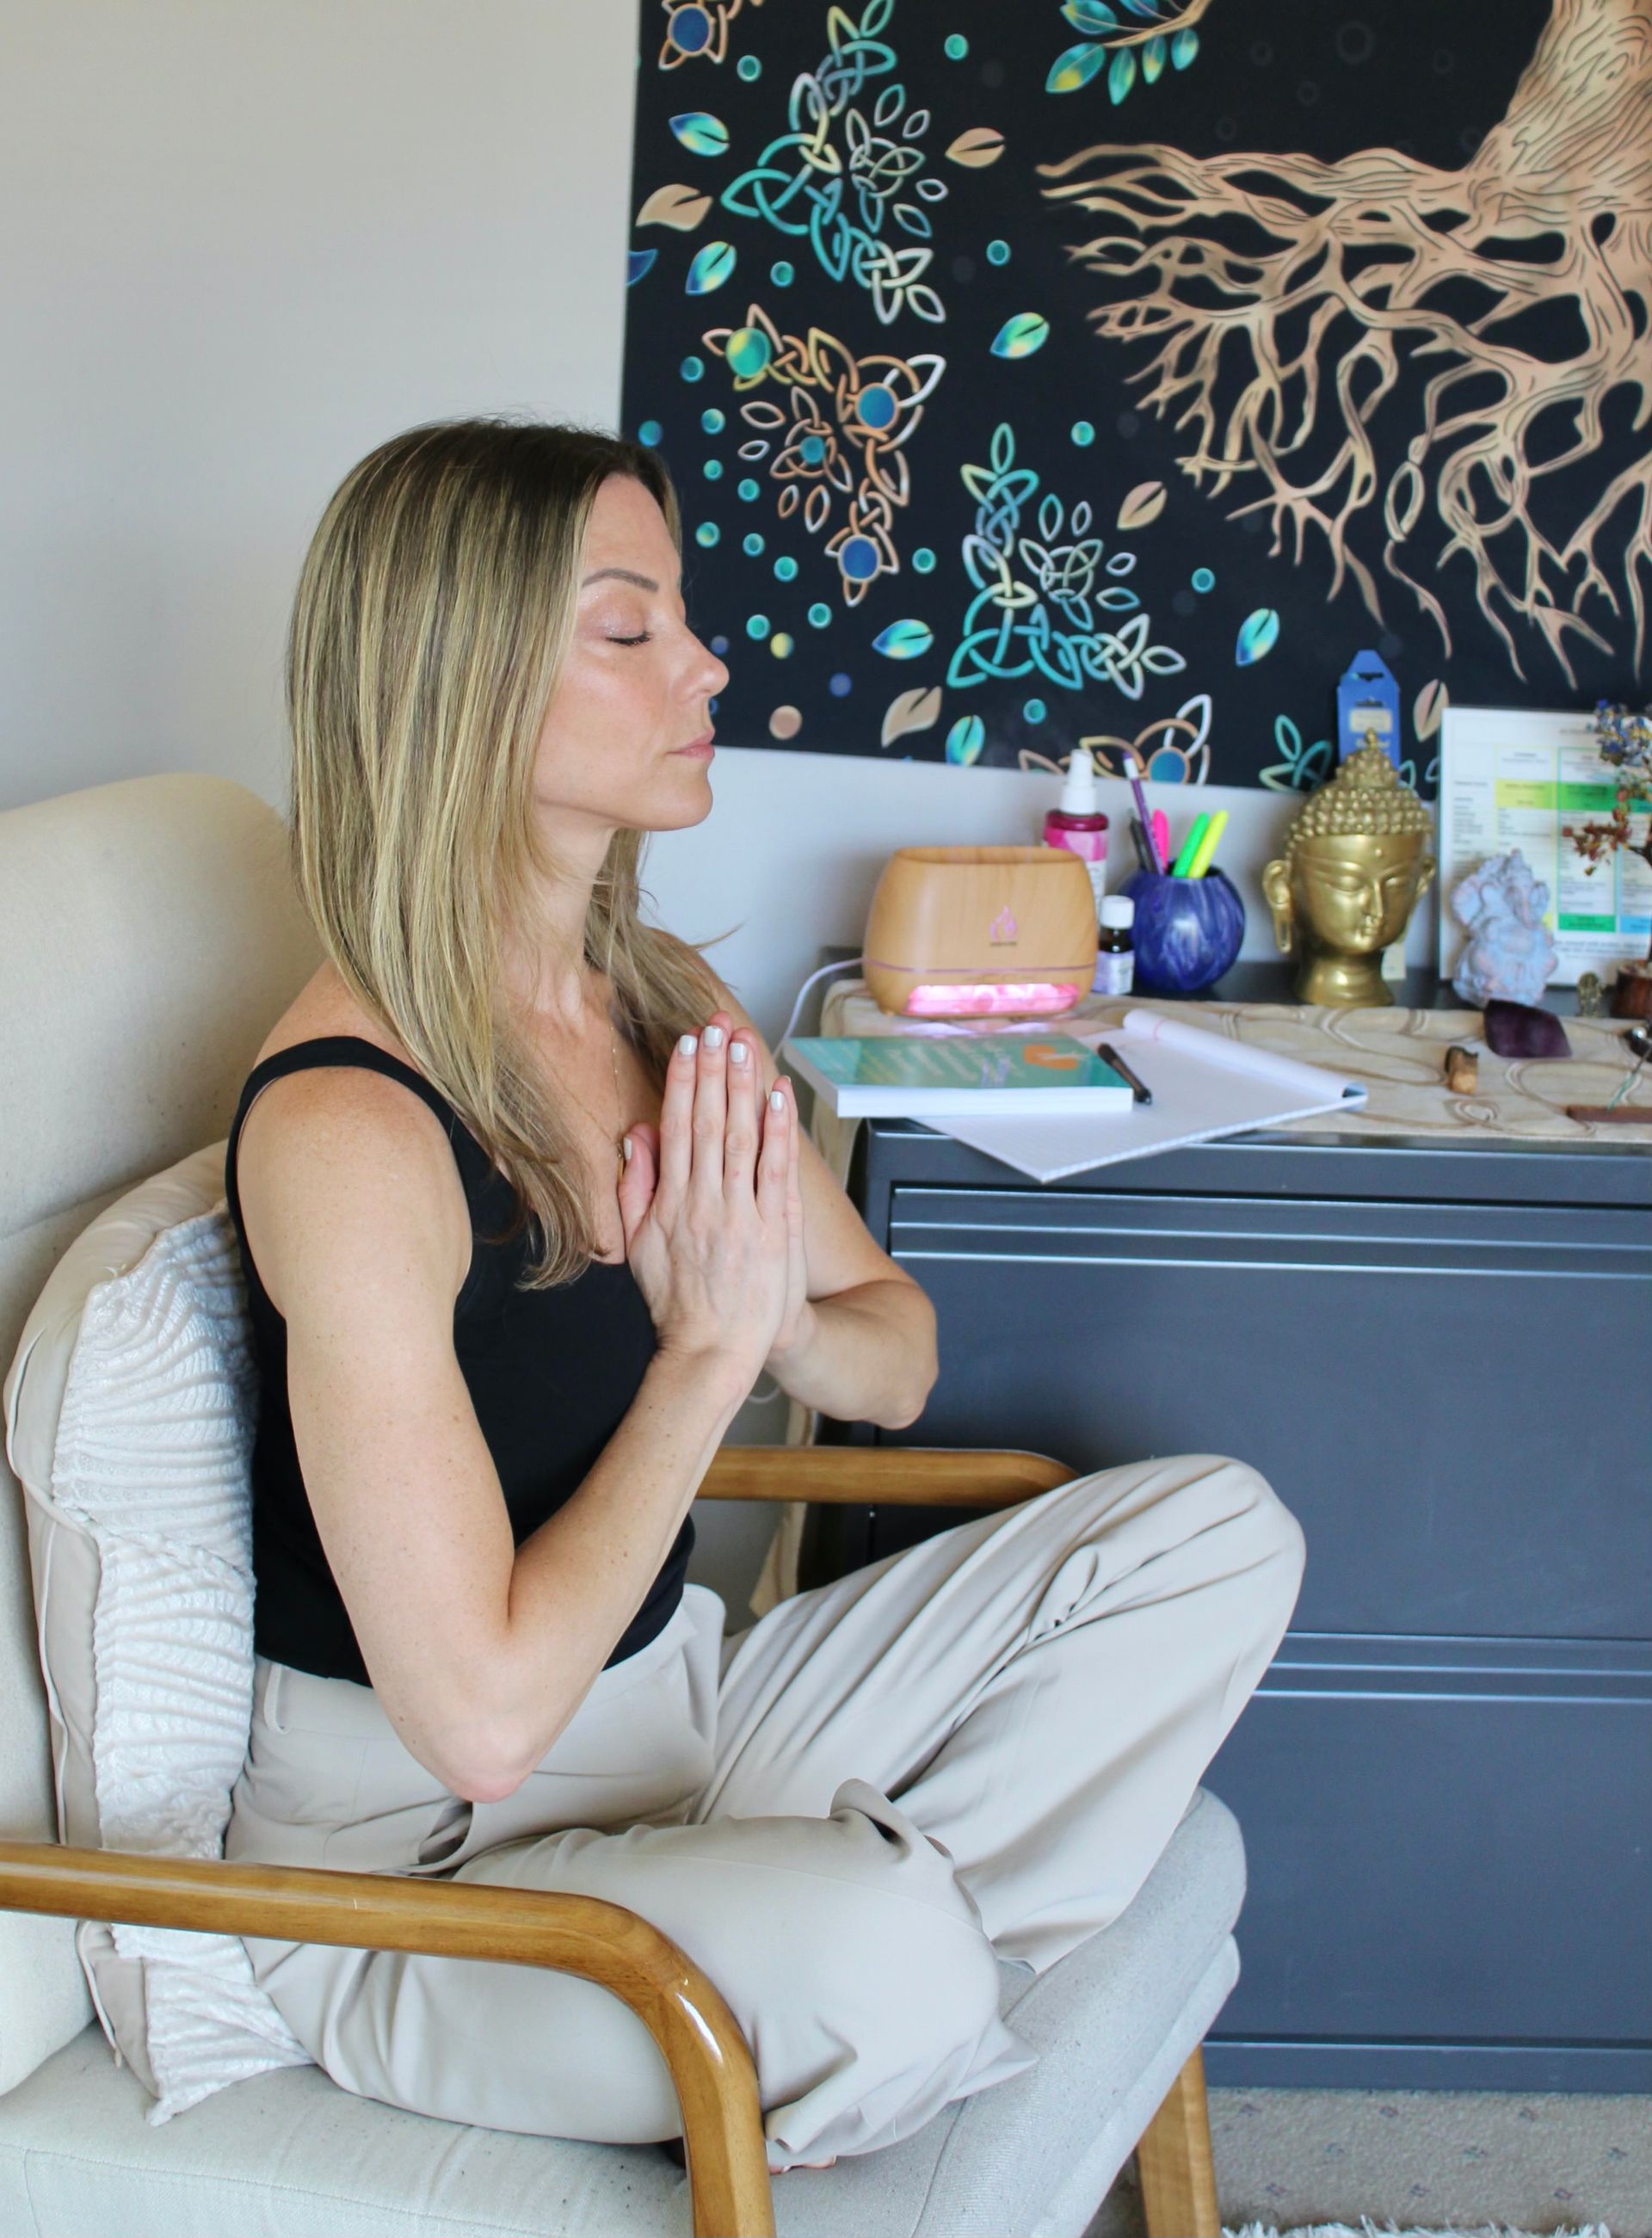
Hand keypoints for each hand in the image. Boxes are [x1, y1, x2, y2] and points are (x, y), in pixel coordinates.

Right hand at [617, 1011, 797, 1388]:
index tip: (687, 1045)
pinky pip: (776, 1170)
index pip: (677, 1129)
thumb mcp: (636, 1247)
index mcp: (670, 1204)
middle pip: (710, 1122)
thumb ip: (634, 1189)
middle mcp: (706, 1203)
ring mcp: (743, 1214)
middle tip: (717, 1026)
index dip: (683, 1083)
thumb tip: (635, 1137)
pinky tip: (778, 1095)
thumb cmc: (675, 1302)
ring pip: (741, 1137)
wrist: (713, 1352)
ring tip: (744, 1044)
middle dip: (714, 1069)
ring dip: (743, 1087)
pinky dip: (778, 1131)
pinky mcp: (774, 1229)